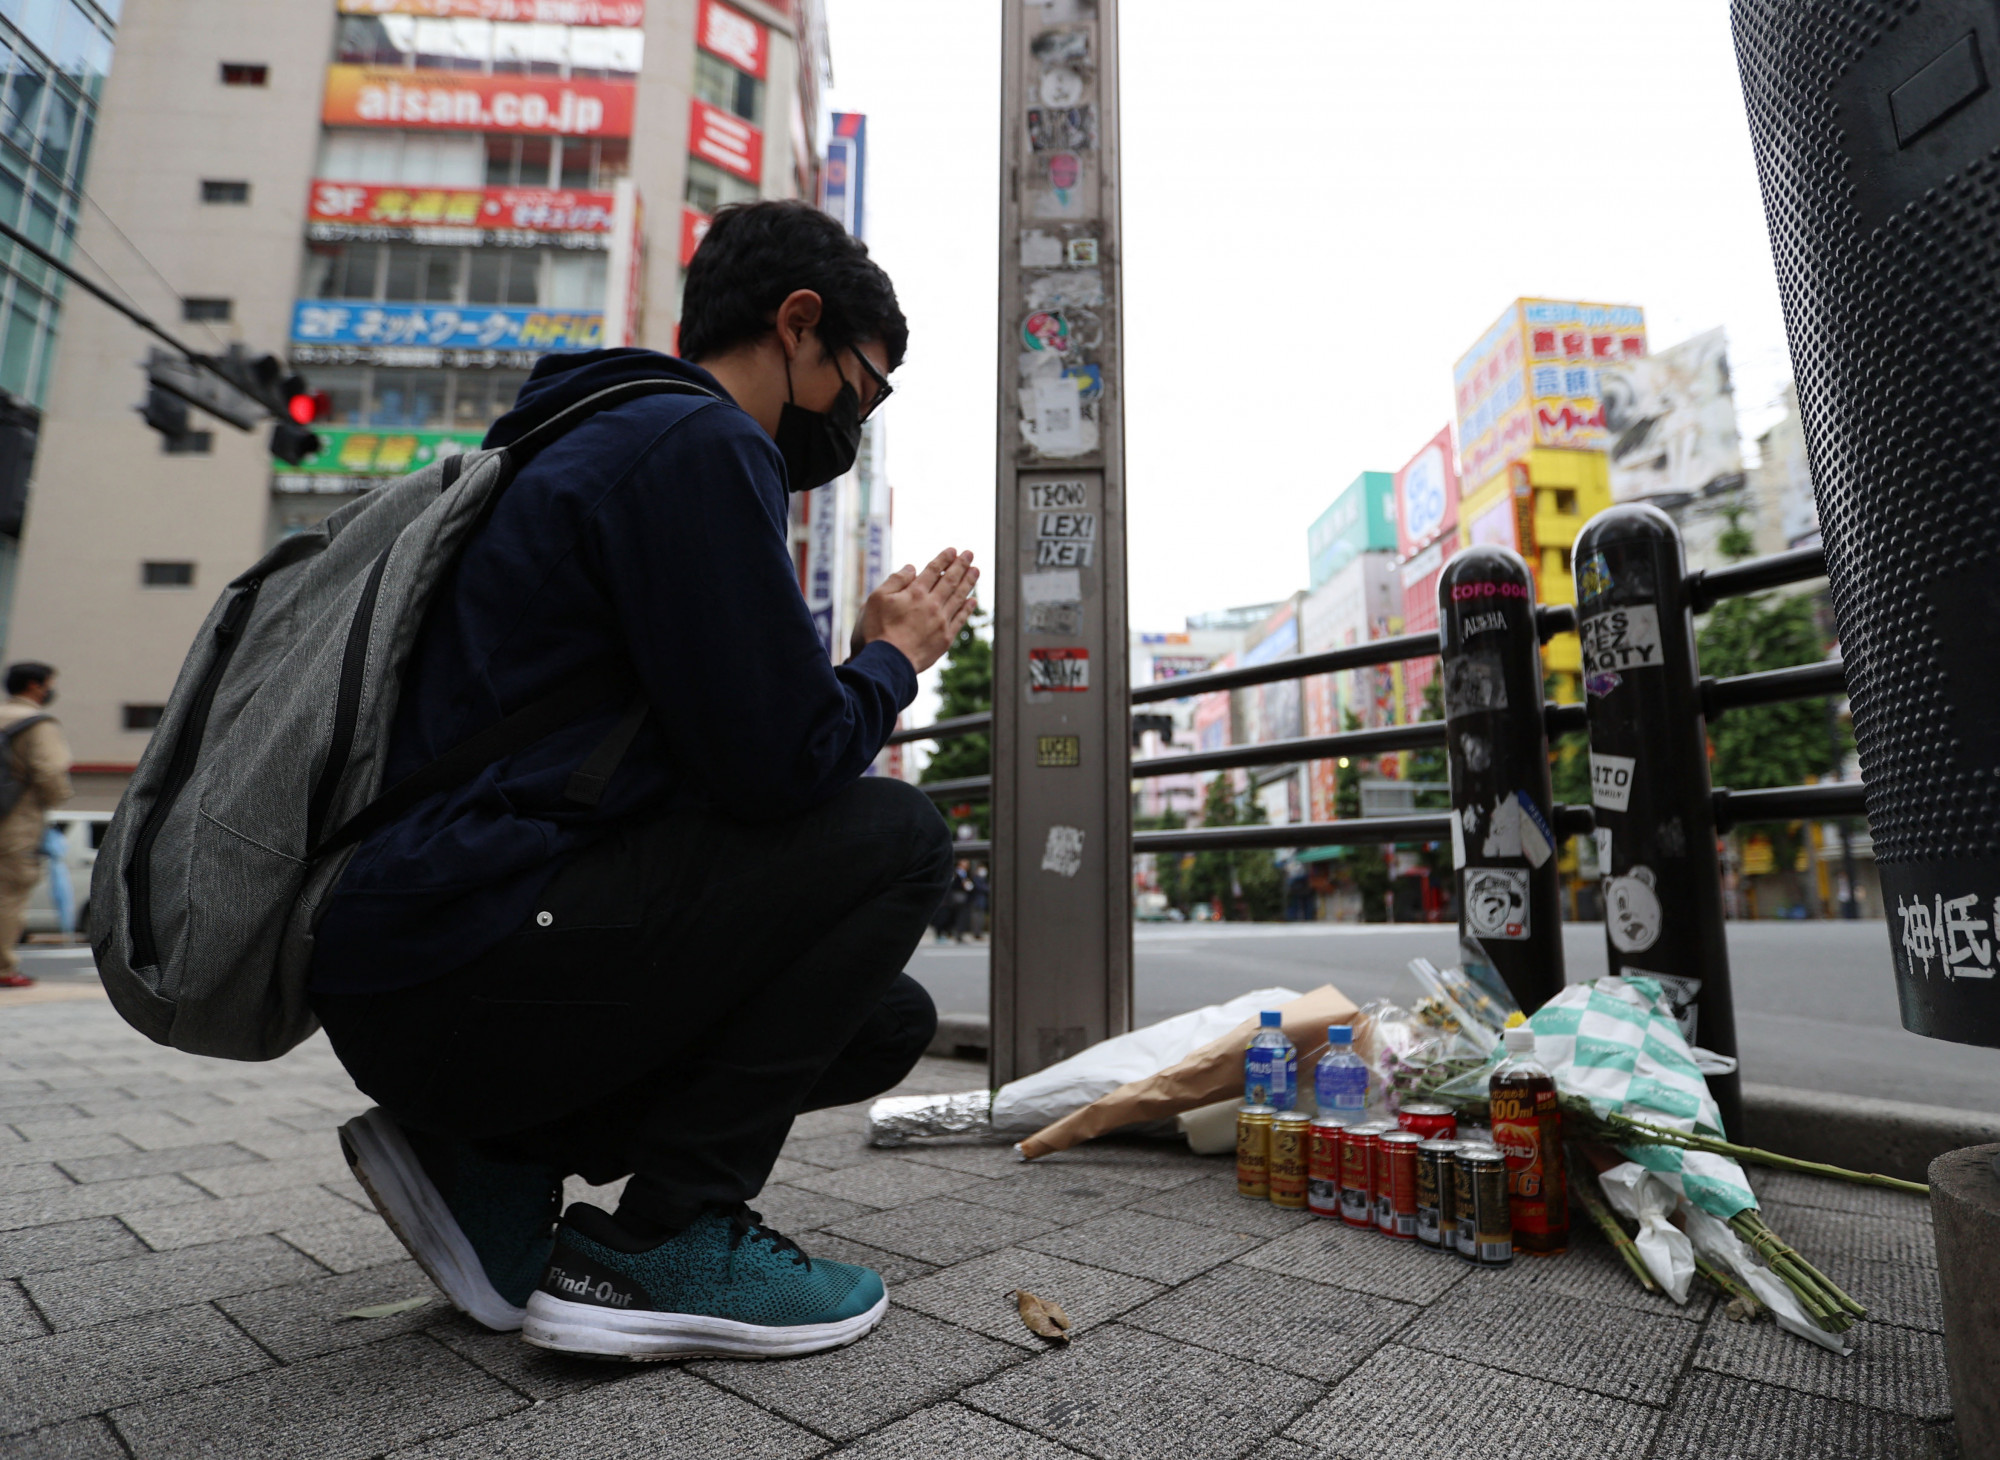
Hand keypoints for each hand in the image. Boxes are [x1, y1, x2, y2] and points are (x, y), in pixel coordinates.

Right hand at [857, 547, 977, 672]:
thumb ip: (895, 581)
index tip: (953, 550)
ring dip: (969, 582)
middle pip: (950, 581)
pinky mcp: (945, 639)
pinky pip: (960, 620)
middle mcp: (932, 604)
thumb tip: (912, 567)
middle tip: (970, 554)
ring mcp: (941, 622)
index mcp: (915, 592)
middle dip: (961, 565)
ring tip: (976, 570)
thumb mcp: (876, 599)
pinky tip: (972, 600)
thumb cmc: (877, 630)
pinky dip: (967, 609)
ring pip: (959, 597)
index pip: (933, 571)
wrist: (888, 663)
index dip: (944, 559)